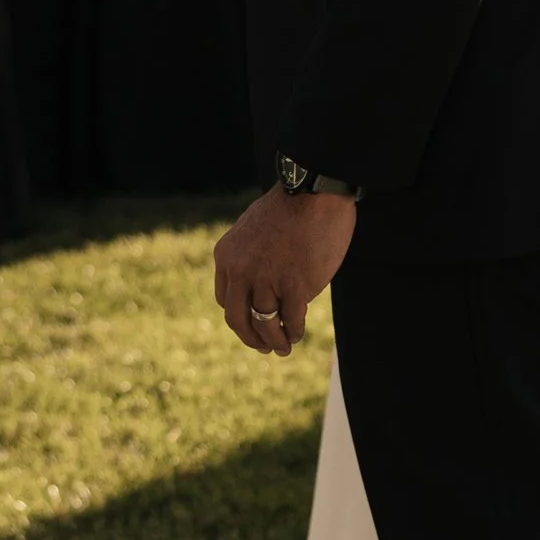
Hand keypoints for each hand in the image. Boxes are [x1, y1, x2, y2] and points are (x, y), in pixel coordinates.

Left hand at [213, 183, 355, 356]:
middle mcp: (240, 271)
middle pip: (238, 319)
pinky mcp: (293, 285)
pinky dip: (294, 331)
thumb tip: (256, 287)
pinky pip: (290, 319)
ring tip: (284, 348)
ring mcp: (265, 280)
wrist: (313, 191)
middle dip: (251, 338)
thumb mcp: (253, 230)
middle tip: (263, 348)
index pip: (225, 299)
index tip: (251, 324)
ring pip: (264, 324)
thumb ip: (248, 257)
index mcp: (226, 256)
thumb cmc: (289, 207)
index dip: (239, 316)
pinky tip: (298, 333)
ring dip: (274, 341)